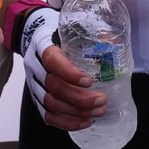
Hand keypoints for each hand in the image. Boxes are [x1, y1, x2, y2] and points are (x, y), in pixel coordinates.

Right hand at [13, 6, 104, 130]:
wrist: (32, 34)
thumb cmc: (57, 31)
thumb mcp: (71, 25)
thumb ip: (91, 34)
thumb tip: (115, 46)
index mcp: (44, 45)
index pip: (53, 61)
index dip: (70, 74)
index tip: (89, 82)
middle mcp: (36, 66)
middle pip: (54, 88)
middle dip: (80, 98)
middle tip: (102, 100)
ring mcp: (34, 83)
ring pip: (51, 104)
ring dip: (76, 112)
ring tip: (99, 111)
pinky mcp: (36, 97)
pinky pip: (47, 115)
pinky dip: (66, 122)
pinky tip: (85, 122)